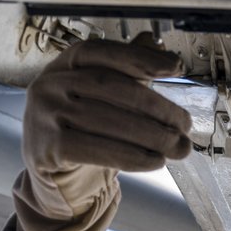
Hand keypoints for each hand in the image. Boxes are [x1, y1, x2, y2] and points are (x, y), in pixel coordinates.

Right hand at [23, 36, 191, 186]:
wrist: (56, 177)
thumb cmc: (84, 134)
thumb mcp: (102, 101)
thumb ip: (129, 76)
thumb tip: (163, 53)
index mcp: (64, 65)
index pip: (102, 52)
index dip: (140, 57)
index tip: (175, 67)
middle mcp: (49, 85)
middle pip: (111, 87)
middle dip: (155, 107)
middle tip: (185, 125)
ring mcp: (45, 116)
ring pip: (107, 121)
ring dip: (151, 135)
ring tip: (178, 147)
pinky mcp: (48, 149)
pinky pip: (98, 150)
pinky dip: (133, 157)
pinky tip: (155, 161)